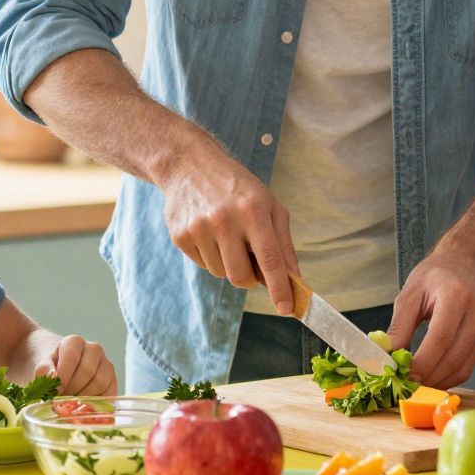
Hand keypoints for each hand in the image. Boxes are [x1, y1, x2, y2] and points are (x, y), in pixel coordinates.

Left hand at [33, 335, 116, 398]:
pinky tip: (83, 406)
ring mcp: (106, 364)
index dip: (63, 377)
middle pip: (87, 372)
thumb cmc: (50, 368)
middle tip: (61, 399)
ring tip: (70, 403)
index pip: (72, 358)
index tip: (55, 392)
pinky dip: (96, 404)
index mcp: (74, 342)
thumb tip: (53, 376)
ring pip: (100, 383)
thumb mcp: (42, 366)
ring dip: (84, 397)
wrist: (60, 370)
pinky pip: (109, 394)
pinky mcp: (113, 380)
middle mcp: (94, 349)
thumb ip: (44, 370)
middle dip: (72, 389)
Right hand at [159, 146, 298, 311]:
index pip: (270, 259)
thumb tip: (294, 279)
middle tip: (253, 265)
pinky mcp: (180, 236)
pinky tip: (211, 234)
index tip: (287, 309)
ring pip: (221, 273)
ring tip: (229, 238)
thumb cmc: (238, 188)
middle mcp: (224, 220)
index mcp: (253, 211)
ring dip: (231, 265)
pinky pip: (203, 265)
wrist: (189, 165)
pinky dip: (213, 257)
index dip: (279, 288)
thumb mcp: (270, 205)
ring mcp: (199, 229)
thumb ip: (283, 243)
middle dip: (251, 280)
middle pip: (241, 276)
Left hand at [389, 249, 474, 388]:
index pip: (441, 338)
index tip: (403, 375)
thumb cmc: (434, 277)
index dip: (422, 363)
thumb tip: (389, 359)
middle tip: (405, 385)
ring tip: (415, 384)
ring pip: (462, 368)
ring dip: (437, 382)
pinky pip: (467, 367)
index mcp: (456, 297)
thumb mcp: (410, 294)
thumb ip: (399, 327)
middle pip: (452, 358)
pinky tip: (430, 378)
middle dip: (427, 377)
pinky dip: (447, 378)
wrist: (464, 265)